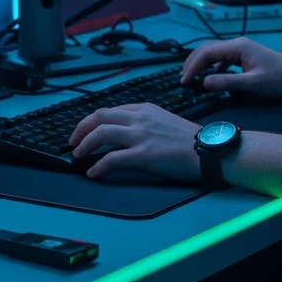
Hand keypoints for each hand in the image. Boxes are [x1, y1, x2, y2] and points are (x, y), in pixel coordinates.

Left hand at [69, 103, 200, 182]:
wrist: (209, 149)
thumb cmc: (190, 139)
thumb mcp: (164, 120)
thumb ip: (144, 122)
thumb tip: (125, 132)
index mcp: (145, 109)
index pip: (110, 110)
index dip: (92, 121)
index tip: (84, 131)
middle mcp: (140, 118)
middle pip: (99, 117)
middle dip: (81, 129)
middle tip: (73, 142)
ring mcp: (141, 136)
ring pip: (101, 134)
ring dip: (84, 145)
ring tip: (78, 156)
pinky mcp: (143, 155)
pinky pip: (111, 159)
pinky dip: (97, 166)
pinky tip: (93, 172)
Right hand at [180, 37, 281, 98]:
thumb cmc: (277, 80)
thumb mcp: (251, 84)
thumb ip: (226, 83)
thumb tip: (203, 82)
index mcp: (237, 47)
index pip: (207, 53)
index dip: (193, 67)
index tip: (184, 81)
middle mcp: (237, 44)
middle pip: (207, 49)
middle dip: (192, 63)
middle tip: (182, 78)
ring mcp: (241, 49)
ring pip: (214, 53)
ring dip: (201, 64)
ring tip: (191, 77)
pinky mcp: (245, 57)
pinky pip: (222, 59)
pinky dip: (212, 67)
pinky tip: (211, 78)